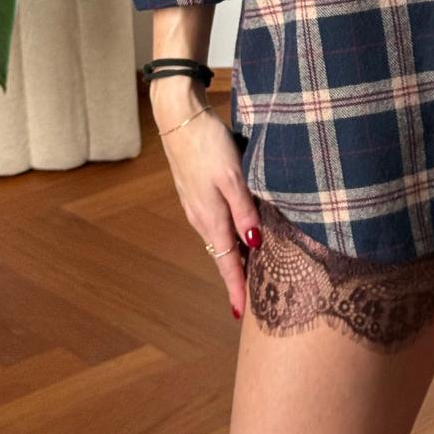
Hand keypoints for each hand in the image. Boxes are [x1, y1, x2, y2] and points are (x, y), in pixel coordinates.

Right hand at [149, 77, 262, 321]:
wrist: (179, 119)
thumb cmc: (209, 144)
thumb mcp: (233, 176)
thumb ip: (245, 211)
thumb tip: (255, 246)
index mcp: (211, 218)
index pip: (227, 263)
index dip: (237, 288)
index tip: (244, 315)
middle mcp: (202, 218)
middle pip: (224, 255)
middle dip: (238, 277)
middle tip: (255, 299)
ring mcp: (197, 206)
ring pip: (220, 239)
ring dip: (235, 257)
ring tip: (253, 272)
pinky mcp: (197, 193)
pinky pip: (216, 224)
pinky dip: (229, 236)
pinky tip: (241, 234)